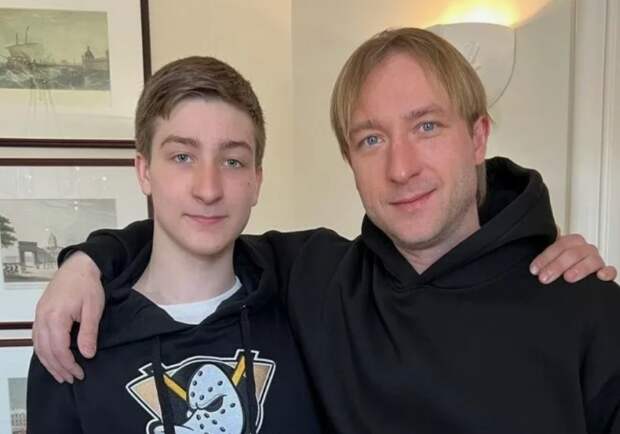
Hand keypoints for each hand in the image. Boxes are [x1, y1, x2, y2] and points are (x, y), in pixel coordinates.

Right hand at [32, 251, 104, 382]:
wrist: (78, 266)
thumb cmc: (88, 286)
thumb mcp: (93, 309)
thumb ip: (88, 333)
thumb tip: (87, 355)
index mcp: (56, 317)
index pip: (59, 350)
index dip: (68, 365)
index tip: (79, 374)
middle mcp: (42, 318)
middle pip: (46, 351)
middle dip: (58, 368)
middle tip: (71, 379)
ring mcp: (38, 316)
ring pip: (38, 346)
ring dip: (48, 363)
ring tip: (60, 375)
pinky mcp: (39, 314)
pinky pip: (37, 338)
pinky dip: (43, 351)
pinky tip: (51, 358)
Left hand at [530, 234, 616, 283]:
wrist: (573, 275)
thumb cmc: (561, 265)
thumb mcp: (552, 257)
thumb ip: (547, 251)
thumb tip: (544, 241)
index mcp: (571, 242)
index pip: (559, 245)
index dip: (546, 257)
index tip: (534, 270)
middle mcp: (584, 249)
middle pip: (573, 252)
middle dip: (557, 265)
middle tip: (545, 278)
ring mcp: (596, 260)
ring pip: (591, 259)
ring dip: (579, 268)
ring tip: (568, 278)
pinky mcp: (605, 272)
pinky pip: (611, 270)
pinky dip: (607, 272)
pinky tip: (599, 277)